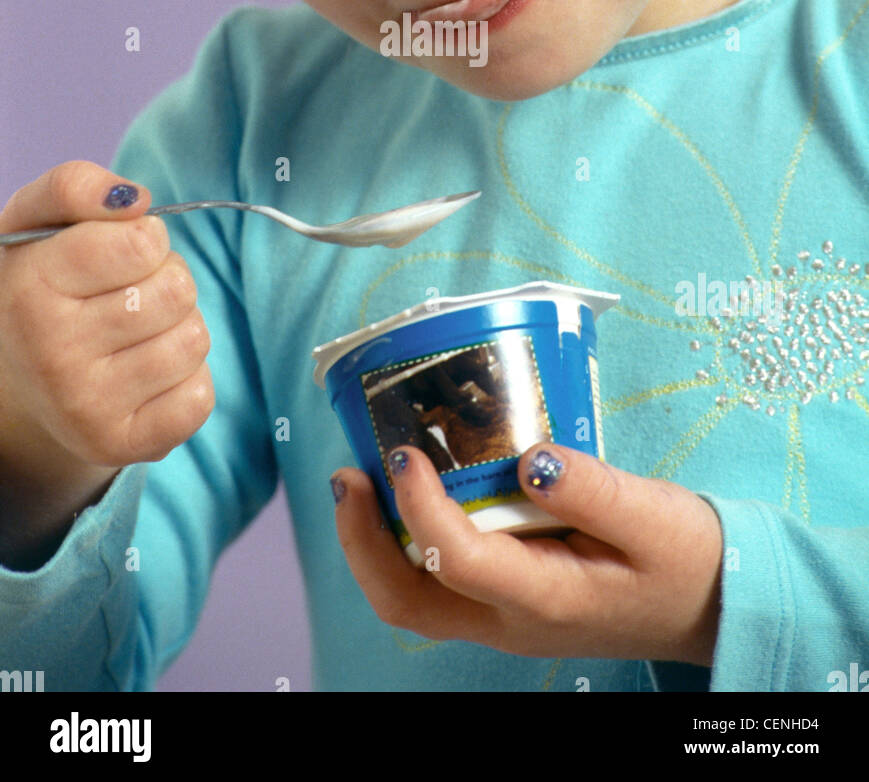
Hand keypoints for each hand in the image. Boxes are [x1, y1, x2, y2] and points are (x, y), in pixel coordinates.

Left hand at [330, 442, 722, 666]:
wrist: (714, 603)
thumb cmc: (688, 559)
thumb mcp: (654, 515)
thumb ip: (591, 489)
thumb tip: (528, 458)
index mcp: (546, 598)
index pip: (457, 559)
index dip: (418, 505)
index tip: (405, 451)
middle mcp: (511, 619)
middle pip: (408, 602)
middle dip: (361, 542)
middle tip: (348, 475)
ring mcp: (505, 617)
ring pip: (414, 600)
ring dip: (373, 543)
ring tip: (361, 481)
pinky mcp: (509, 598)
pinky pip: (437, 582)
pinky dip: (405, 540)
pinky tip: (412, 493)